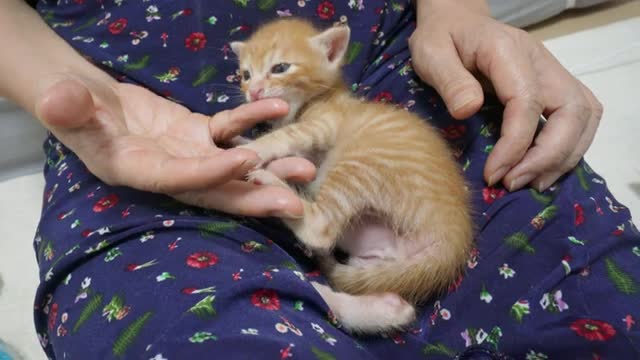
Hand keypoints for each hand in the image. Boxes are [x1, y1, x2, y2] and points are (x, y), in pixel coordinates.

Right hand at [36, 76, 314, 217]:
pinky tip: (279, 106)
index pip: (181, 179)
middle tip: (295, 205)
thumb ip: (68, 107)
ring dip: (269, 167)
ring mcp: (190, 153)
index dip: (212, 173)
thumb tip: (63, 101)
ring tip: (304, 167)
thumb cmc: (73, 109)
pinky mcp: (200, 133)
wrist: (90, 102)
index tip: (245, 162)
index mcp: (140, 172)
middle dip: (256, 198)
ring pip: (234, 166)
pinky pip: (230, 128)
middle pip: (219, 190)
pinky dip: (253, 119)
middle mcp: (172, 171)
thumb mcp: (65, 107)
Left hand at [409, 0, 601, 191]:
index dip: (515, 144)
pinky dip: (568, 147)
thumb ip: (449, 79)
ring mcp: (552, 73)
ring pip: (585, 115)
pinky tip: (541, 169)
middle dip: (548, 156)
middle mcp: (540, 61)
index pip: (527, 101)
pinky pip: (579, 118)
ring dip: (564, 155)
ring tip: (531, 183)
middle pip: (572, 110)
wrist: (456, 23)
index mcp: (508, 51)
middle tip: (513, 183)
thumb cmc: (442, 39)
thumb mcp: (430, 53)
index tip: (493, 174)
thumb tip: (469, 110)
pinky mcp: (554, 86)